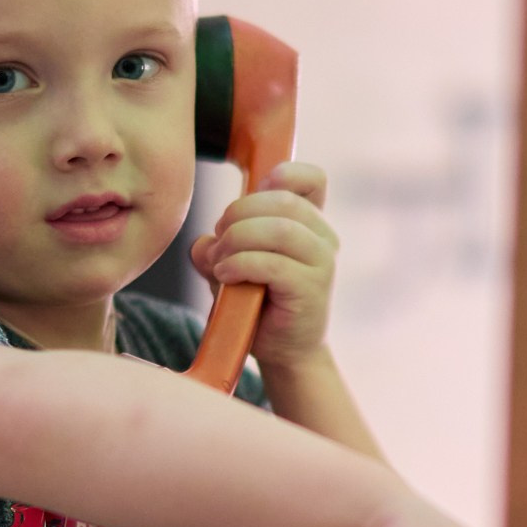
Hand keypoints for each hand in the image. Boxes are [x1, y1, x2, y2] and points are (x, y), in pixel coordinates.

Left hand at [190, 162, 336, 369]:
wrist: (282, 351)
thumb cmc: (257, 303)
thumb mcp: (229, 265)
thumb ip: (216, 247)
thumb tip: (203, 244)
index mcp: (309, 222)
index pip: (313, 180)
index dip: (283, 174)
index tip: (254, 193)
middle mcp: (323, 237)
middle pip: (283, 201)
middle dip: (239, 213)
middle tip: (219, 239)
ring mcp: (323, 263)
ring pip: (280, 229)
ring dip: (238, 240)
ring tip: (220, 261)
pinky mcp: (312, 289)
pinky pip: (274, 264)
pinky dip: (241, 264)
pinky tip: (225, 276)